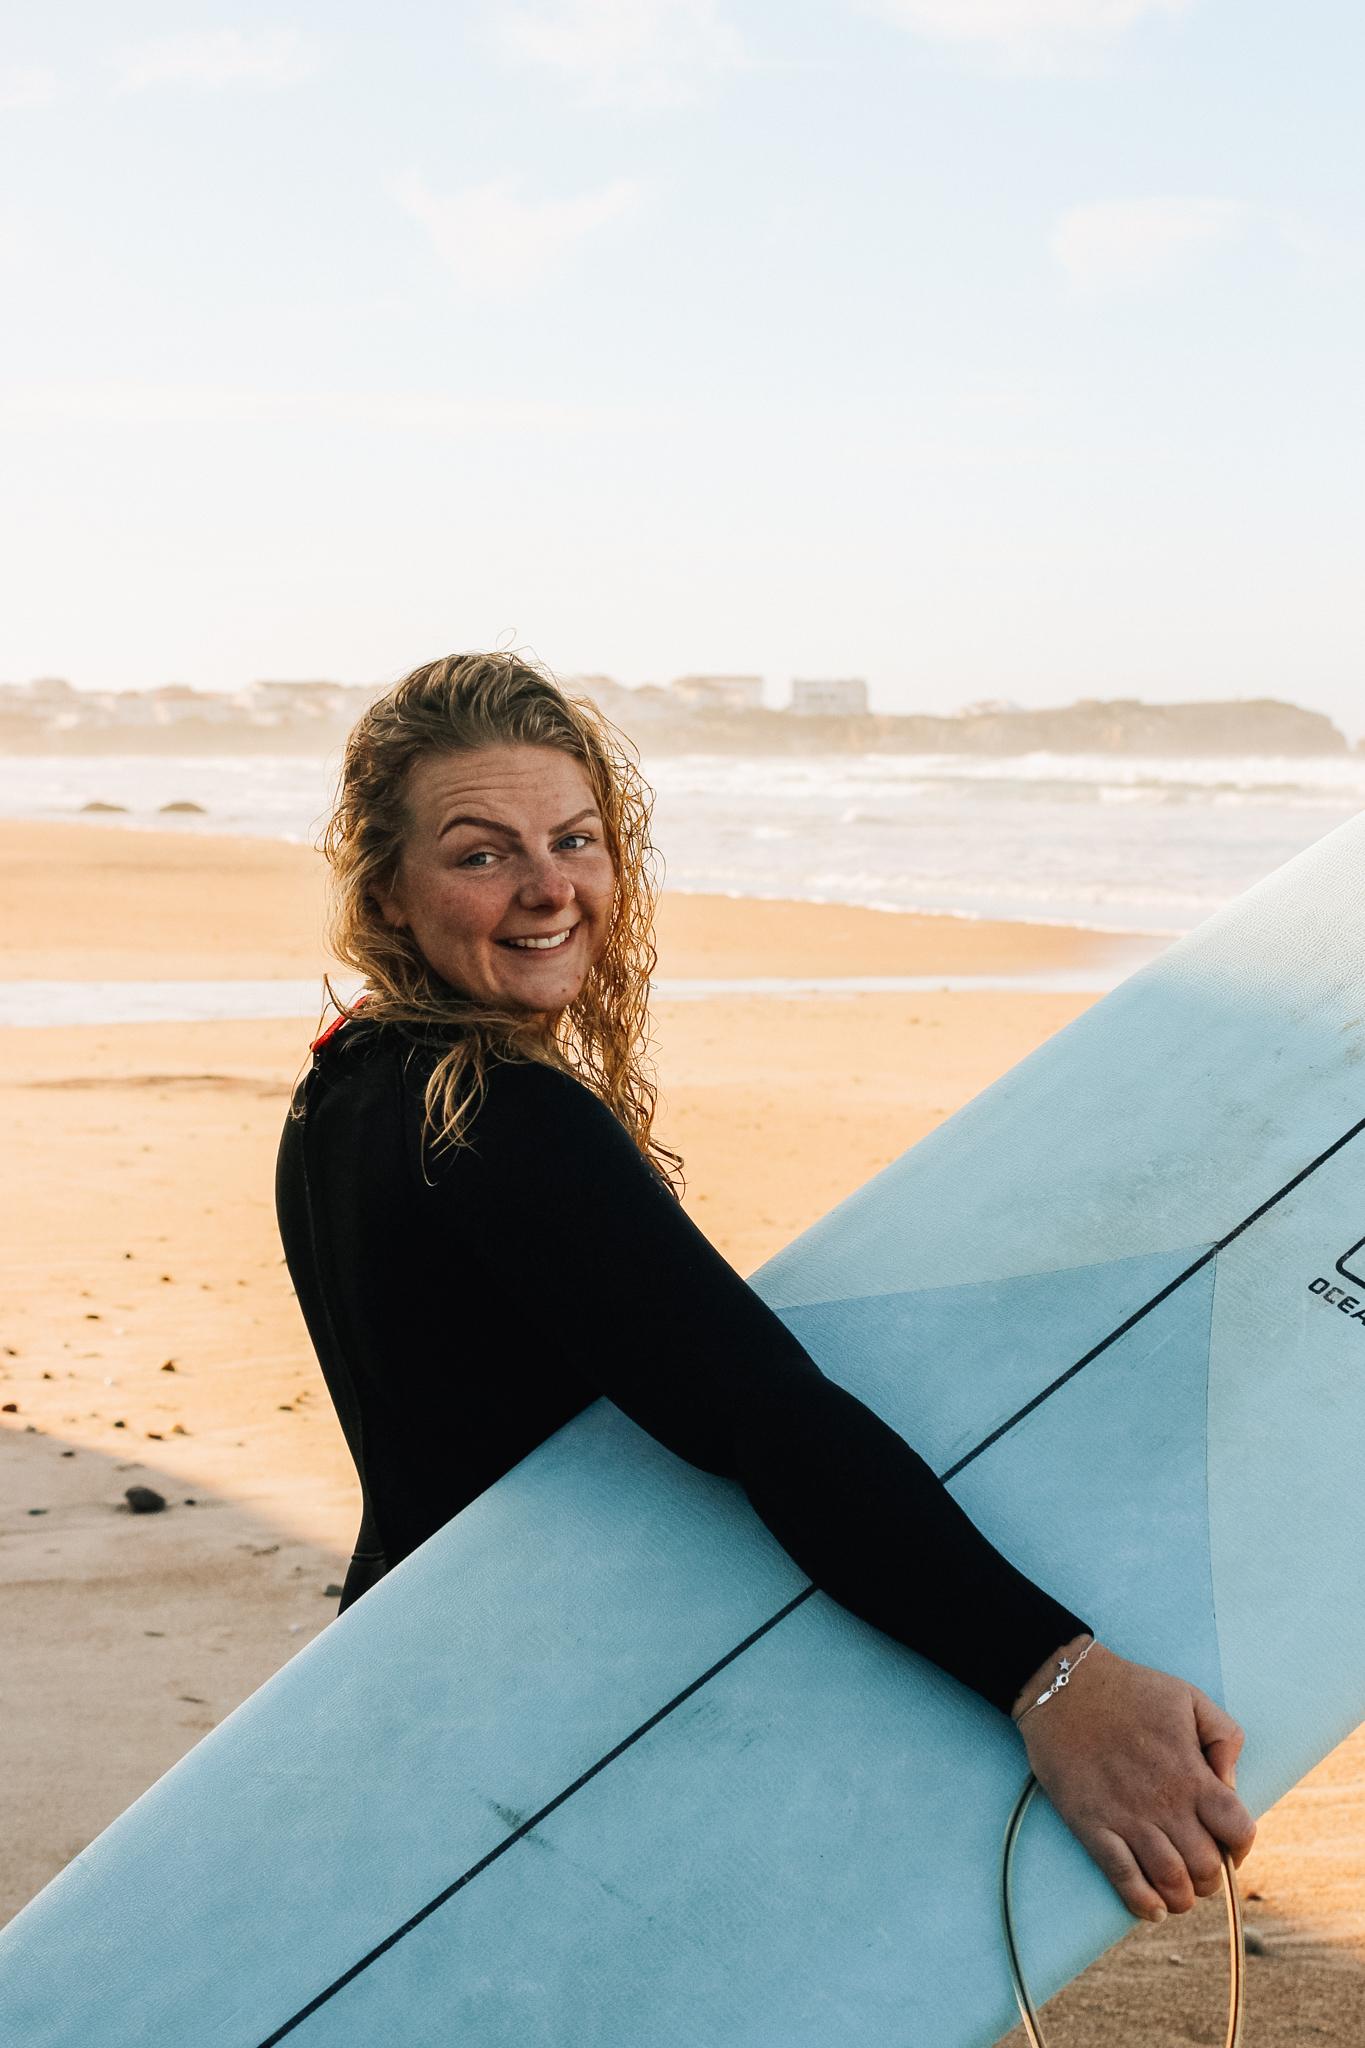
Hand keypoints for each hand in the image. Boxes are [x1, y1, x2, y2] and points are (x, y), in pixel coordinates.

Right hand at [1012, 1636, 1256, 1921]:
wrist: (1062, 1686)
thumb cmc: (1129, 1689)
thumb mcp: (1189, 1698)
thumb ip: (1223, 1738)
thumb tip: (1230, 1784)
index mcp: (1192, 1773)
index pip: (1239, 1831)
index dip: (1241, 1847)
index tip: (1229, 1845)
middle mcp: (1164, 1802)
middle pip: (1207, 1869)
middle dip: (1211, 1879)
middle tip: (1200, 1869)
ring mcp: (1126, 1817)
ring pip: (1170, 1883)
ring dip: (1181, 1897)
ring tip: (1178, 1890)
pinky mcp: (1091, 1825)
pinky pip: (1123, 1878)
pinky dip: (1142, 1903)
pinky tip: (1152, 1906)